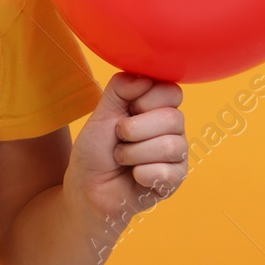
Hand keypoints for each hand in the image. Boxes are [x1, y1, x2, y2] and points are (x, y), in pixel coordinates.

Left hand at [65, 72, 187, 230]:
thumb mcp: (102, 112)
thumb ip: (120, 88)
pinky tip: (134, 176)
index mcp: (157, 107)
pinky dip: (140, 174)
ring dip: (133, 153)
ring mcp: (177, 155)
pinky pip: (167, 172)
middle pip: (173, 118)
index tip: (128, 110)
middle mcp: (172, 129)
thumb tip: (144, 78)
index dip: (147, 100)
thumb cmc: (96, 149)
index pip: (172, 91)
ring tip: (123, 158)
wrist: (88, 187)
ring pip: (170, 146)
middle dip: (134, 129)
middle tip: (120, 137)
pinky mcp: (175, 180)